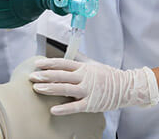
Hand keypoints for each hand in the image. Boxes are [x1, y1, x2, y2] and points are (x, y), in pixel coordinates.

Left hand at [29, 58, 158, 114]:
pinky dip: (64, 108)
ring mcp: (88, 90)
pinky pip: (75, 106)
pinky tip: (53, 109)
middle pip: (61, 75)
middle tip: (32, 77)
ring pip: (66, 89)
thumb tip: (68, 50)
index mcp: (83, 67)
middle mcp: (84, 77)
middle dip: (45, 75)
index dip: (50, 63)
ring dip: (50, 88)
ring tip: (37, 89)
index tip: (37, 63)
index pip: (63, 63)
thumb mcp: (93, 64)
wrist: (126, 88)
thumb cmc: (108, 75)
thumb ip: (80, 58)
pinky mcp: (91, 103)